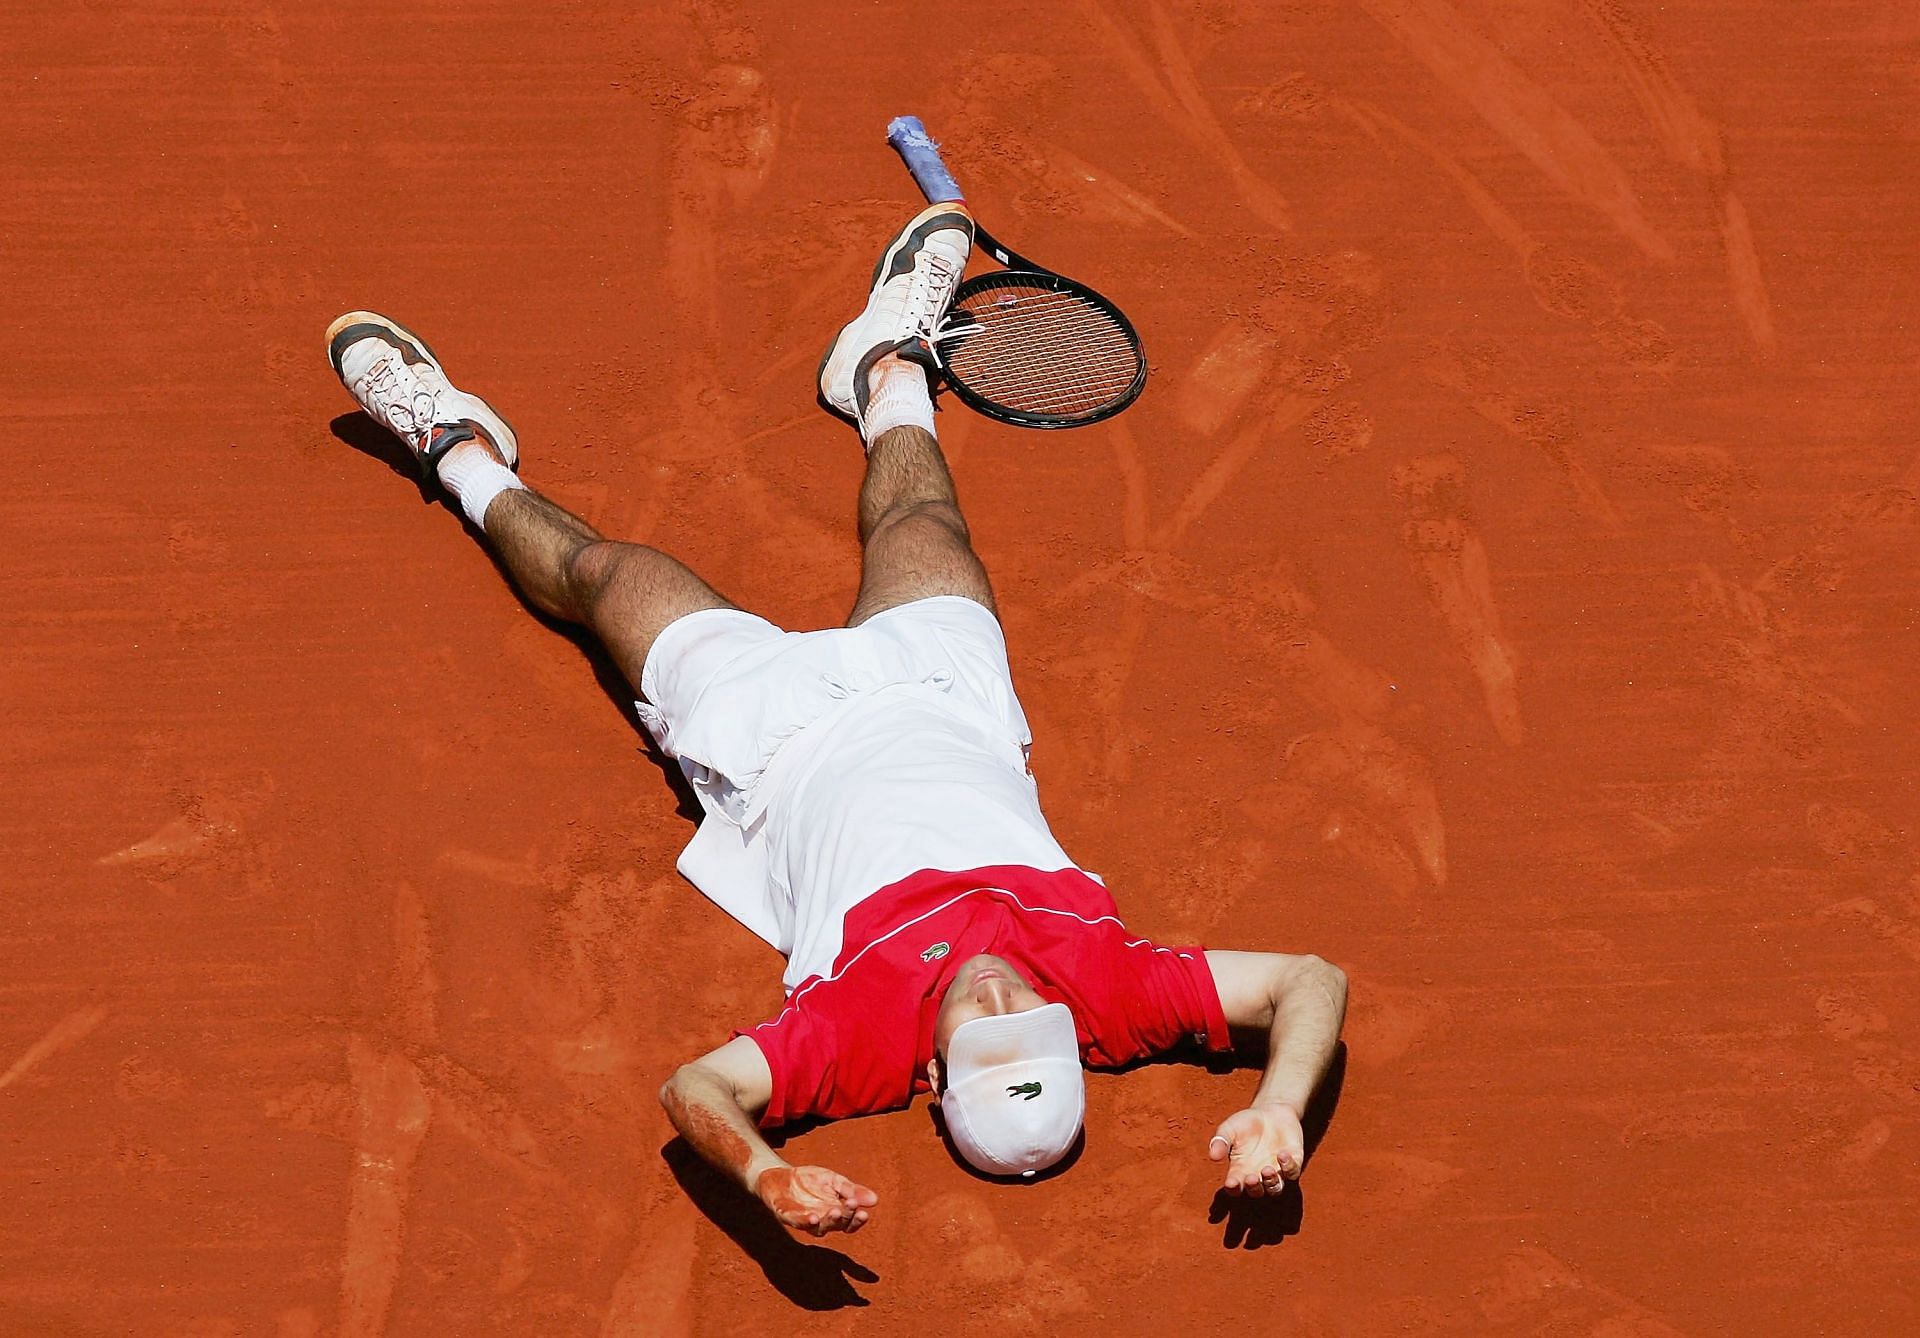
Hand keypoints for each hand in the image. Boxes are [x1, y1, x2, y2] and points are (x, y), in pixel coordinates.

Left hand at [754, 1164, 877, 1235]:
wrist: (779, 1174)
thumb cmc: (808, 1181)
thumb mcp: (834, 1181)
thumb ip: (851, 1189)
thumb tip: (875, 1200)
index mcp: (834, 1213)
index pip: (849, 1222)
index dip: (856, 1219)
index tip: (864, 1212)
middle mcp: (820, 1221)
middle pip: (835, 1225)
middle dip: (844, 1217)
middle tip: (851, 1205)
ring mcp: (802, 1219)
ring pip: (817, 1227)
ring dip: (826, 1221)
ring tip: (834, 1212)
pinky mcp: (785, 1214)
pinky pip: (794, 1220)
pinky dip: (803, 1220)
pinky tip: (811, 1216)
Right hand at [1208, 1103, 1303, 1196]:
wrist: (1272, 1112)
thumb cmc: (1247, 1123)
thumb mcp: (1229, 1128)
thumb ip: (1220, 1141)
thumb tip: (1213, 1156)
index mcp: (1240, 1170)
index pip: (1235, 1188)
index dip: (1233, 1188)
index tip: (1231, 1182)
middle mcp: (1258, 1176)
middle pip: (1257, 1192)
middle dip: (1254, 1188)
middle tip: (1251, 1178)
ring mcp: (1277, 1172)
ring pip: (1276, 1188)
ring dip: (1271, 1183)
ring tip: (1267, 1170)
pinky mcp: (1293, 1163)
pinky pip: (1293, 1172)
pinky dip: (1288, 1166)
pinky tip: (1282, 1154)